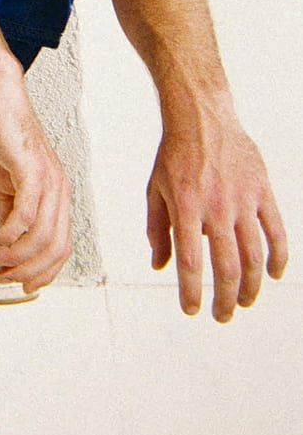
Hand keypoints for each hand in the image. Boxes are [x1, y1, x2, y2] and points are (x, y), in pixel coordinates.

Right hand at [0, 83, 72, 293]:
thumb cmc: (2, 139)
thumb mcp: (5, 186)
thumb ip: (8, 214)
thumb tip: (4, 244)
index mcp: (57, 197)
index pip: (61, 247)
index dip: (43, 272)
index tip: (21, 285)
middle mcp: (60, 191)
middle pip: (55, 248)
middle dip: (28, 271)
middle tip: (3, 276)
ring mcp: (49, 181)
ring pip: (41, 236)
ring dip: (14, 256)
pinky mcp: (32, 171)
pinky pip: (26, 214)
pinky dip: (9, 235)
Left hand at [146, 119, 287, 321]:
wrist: (201, 118)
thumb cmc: (174, 155)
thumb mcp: (155, 191)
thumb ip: (157, 230)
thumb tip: (160, 266)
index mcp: (186, 207)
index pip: (190, 261)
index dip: (191, 291)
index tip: (192, 310)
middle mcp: (216, 207)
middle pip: (227, 267)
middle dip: (225, 298)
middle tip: (221, 315)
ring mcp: (243, 200)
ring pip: (254, 255)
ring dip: (251, 286)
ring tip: (243, 302)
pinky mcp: (262, 192)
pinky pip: (276, 231)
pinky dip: (278, 257)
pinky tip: (272, 274)